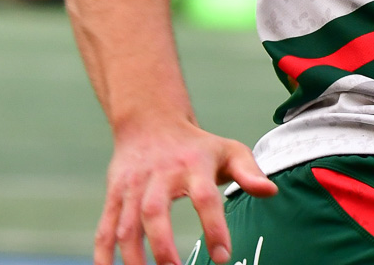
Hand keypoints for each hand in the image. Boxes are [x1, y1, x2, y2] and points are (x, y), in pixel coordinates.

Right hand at [96, 119, 275, 264]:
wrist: (151, 121)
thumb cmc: (197, 146)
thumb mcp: (228, 150)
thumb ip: (250, 171)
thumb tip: (270, 191)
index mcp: (193, 165)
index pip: (205, 197)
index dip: (214, 227)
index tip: (223, 256)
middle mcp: (160, 175)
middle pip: (155, 211)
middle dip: (163, 247)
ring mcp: (133, 185)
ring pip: (126, 224)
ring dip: (133, 258)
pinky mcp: (114, 194)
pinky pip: (106, 227)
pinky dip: (103, 253)